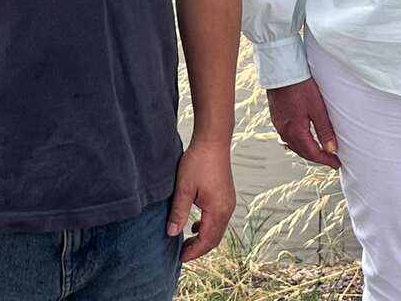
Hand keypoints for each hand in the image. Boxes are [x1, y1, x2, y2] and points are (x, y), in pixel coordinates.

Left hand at [167, 139, 235, 262]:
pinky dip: (207, 227)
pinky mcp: (226, 196)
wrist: (213, 141)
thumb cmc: (198, 162)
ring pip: (217, 229)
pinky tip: (194, 225)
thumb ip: (178, 212)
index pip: (207, 240)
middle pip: (214, 238)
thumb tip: (171, 234)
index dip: (193, 252)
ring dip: (203, 238)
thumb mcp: (184, 188)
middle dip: (199, 248)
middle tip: (182, 254)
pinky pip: (218, 219)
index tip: (180, 258)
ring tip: (186, 242)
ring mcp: (228, 202)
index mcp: (218, 210)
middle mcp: (227, 209)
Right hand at [267, 78, 340, 169]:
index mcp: (294, 131)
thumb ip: (324, 130)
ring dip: (307, 150)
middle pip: (302, 152)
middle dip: (317, 157)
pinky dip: (298, 141)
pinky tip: (304, 137)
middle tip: (331, 159)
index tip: (337, 164)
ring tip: (320, 150)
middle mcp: (284, 131)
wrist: (281, 70)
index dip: (326, 160)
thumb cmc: (300, 86)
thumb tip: (332, 149)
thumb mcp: (317, 108)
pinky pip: (287, 136)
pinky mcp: (276, 117)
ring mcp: (278, 124)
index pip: (312, 153)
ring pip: (293, 145)